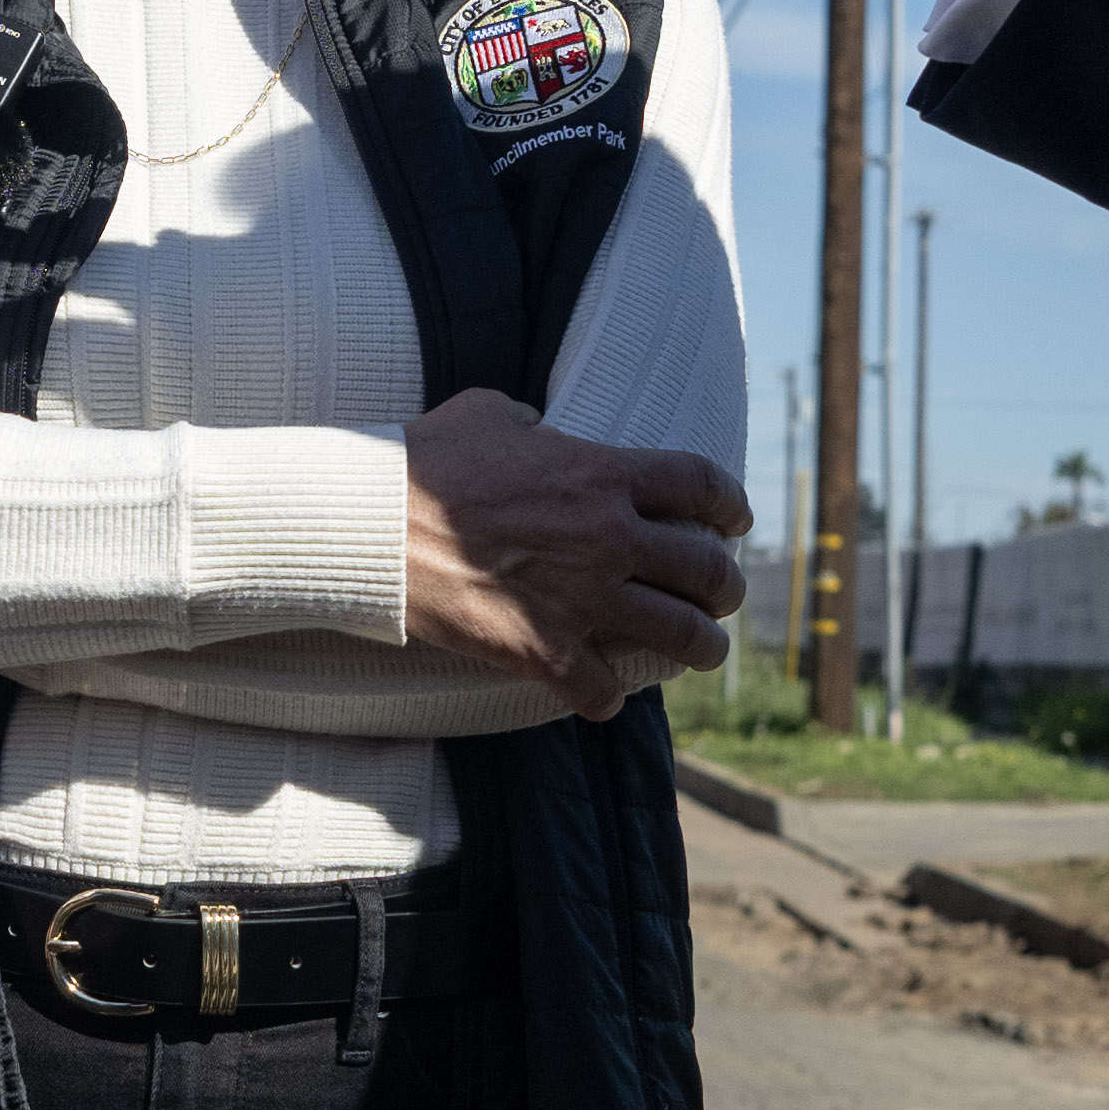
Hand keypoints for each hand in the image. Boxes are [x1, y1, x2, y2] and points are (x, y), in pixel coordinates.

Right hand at [399, 388, 747, 719]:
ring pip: (681, 636)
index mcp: (602, 474)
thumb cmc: (424, 460)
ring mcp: (580, 598)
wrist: (372, 522)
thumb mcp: (487, 413)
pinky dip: (608, 696)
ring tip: (702, 651)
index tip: (736, 521)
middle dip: (726, 586)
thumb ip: (529, 422)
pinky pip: (603, 690)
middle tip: (722, 595)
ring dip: (701, 647)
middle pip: (707, 569)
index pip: (703, 485)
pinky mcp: (542, 650)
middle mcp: (608, 537)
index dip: (730, 505)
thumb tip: (536, 429)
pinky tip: (603, 693)